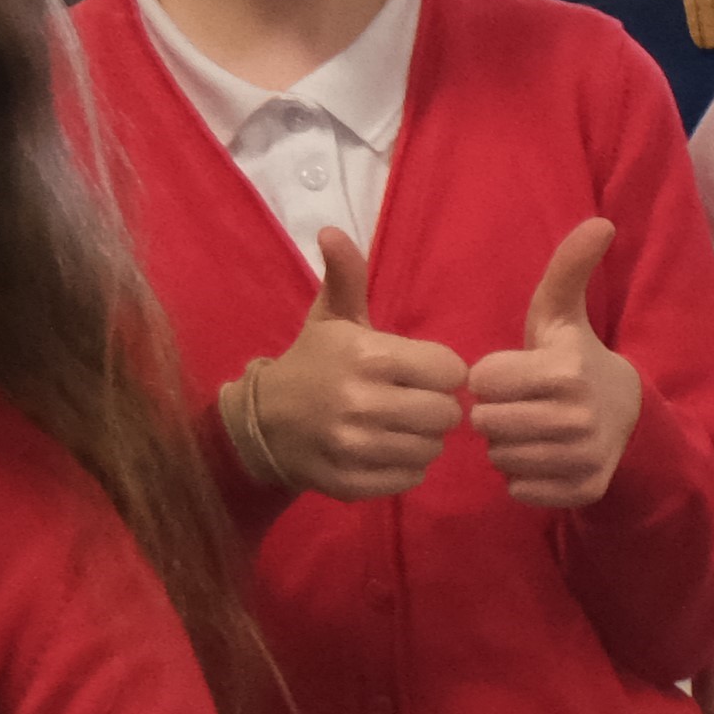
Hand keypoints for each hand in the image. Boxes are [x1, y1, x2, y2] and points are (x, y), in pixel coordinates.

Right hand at [236, 227, 467, 499]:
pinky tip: (384, 449)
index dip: (442, 371)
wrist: (262, 423)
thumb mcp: (331, 317)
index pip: (450, 371)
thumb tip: (331, 230)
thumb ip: (347, 275)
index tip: (421, 371)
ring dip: (423, 438)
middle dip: (436, 406)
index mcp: (368, 356)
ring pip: (431, 449)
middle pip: (446, 414)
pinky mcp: (351, 483)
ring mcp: (354, 447)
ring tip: (398, 425)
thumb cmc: (312, 363)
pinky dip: (404, 467)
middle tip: (413, 401)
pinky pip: (409, 478)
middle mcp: (362, 402)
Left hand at [464, 219, 646, 508]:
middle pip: (488, 423)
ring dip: (506, 445)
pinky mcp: (583, 488)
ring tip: (528, 428)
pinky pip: (519, 489)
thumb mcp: (564, 315)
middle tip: (518, 404)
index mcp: (565, 371)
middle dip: (495, 413)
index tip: (512, 374)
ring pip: (501, 458)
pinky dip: (523, 477)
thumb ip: (568, 269)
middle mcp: (576, 416)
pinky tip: (541, 456)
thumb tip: (601, 221)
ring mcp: (582, 457)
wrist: (628, 414)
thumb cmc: (576, 358)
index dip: (491, 376)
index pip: (483, 380)